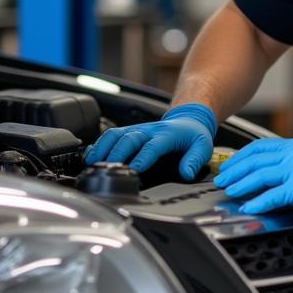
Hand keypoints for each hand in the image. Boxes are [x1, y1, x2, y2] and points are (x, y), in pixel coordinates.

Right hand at [84, 103, 216, 180]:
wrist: (188, 119)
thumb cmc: (193, 135)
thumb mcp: (203, 147)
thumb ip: (194, 160)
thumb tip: (185, 173)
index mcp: (167, 134)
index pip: (152, 146)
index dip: (142, 158)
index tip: (134, 171)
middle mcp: (149, 130)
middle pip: (128, 139)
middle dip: (116, 154)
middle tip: (106, 170)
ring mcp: (137, 129)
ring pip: (115, 134)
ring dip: (102, 148)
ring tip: (91, 164)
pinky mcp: (129, 131)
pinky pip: (111, 135)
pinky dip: (99, 145)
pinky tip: (90, 156)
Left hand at [217, 138, 292, 223]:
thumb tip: (276, 178)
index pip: (262, 147)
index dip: (242, 157)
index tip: (231, 166)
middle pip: (256, 159)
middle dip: (235, 170)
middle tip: (222, 179)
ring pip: (261, 175)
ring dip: (241, 184)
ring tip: (229, 192)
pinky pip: (274, 194)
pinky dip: (258, 201)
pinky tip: (249, 207)